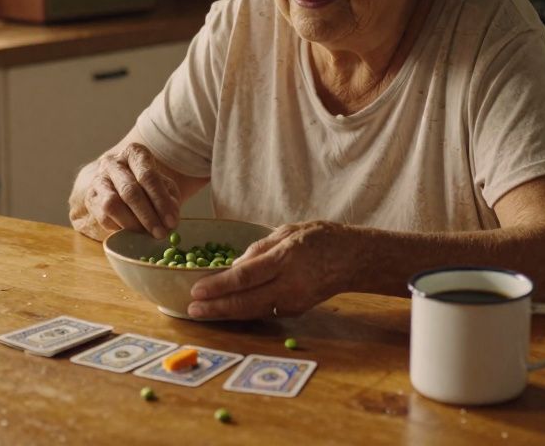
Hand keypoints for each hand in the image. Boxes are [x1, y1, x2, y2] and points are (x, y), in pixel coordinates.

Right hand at [81, 143, 180, 238]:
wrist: (121, 182)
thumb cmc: (147, 184)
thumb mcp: (164, 186)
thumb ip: (170, 199)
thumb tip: (170, 218)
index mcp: (134, 153)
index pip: (147, 176)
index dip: (161, 201)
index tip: (171, 221)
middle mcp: (113, 163)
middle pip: (130, 191)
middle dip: (147, 216)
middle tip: (160, 233)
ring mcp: (98, 180)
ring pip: (112, 204)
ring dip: (132, 223)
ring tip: (146, 234)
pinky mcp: (91, 198)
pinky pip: (103, 217)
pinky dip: (120, 228)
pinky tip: (132, 231)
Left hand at [187, 221, 356, 319]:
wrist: (353, 259)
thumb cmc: (320, 238)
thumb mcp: (288, 231)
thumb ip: (259, 248)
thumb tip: (234, 265)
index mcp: (285, 259)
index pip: (245, 277)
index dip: (218, 286)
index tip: (196, 291)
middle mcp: (290, 284)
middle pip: (246, 301)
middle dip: (216, 308)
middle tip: (192, 310)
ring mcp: (294, 301)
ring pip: (253, 311)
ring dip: (226, 313)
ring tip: (202, 313)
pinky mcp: (296, 311)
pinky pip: (265, 311)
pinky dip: (245, 310)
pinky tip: (227, 309)